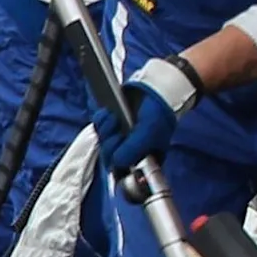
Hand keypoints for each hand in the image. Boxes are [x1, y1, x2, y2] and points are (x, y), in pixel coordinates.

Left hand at [101, 58, 201, 172]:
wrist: (156, 88)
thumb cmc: (158, 112)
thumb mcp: (148, 133)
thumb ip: (132, 151)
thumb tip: (115, 162)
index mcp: (144, 158)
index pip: (123, 168)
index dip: (117, 158)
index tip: (121, 144)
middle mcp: (131, 150)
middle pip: (109, 155)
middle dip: (110, 143)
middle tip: (118, 131)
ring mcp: (121, 136)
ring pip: (102, 141)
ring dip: (105, 129)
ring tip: (113, 117)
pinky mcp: (112, 123)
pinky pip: (98, 126)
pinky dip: (100, 119)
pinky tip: (108, 113)